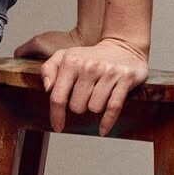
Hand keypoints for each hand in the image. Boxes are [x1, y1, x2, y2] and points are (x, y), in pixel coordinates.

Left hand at [13, 29, 149, 136]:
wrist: (123, 45)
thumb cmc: (90, 56)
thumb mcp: (65, 56)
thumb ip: (49, 69)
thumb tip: (47, 87)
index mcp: (71, 61)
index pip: (58, 96)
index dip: (56, 115)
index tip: (57, 126)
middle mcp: (89, 66)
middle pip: (77, 106)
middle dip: (79, 106)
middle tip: (85, 96)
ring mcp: (108, 73)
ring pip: (94, 108)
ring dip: (95, 107)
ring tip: (98, 95)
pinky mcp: (125, 79)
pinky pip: (113, 108)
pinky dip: (107, 121)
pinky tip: (102, 129)